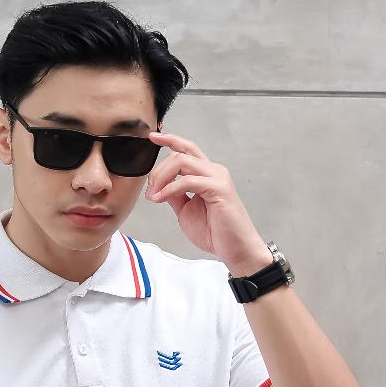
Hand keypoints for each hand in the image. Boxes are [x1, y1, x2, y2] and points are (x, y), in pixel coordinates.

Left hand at [145, 133, 270, 276]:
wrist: (235, 249)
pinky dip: (170, 188)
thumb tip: (160, 187)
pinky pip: (188, 180)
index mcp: (206, 174)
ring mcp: (217, 178)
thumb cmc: (216, 232)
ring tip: (154, 195)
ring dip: (161, 177)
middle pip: (180, 154)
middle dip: (158, 170)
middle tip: (150, 190)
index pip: (187, 149)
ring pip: (182, 161)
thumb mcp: (186, 210)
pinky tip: (161, 198)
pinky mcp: (219, 188)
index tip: (153, 137)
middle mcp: (213, 171)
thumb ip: (175, 195)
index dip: (170, 140)